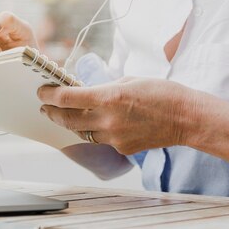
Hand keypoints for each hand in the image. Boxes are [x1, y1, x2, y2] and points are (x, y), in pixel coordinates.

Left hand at [37, 77, 200, 154]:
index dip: (50, 95)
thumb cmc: (162, 93)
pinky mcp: (122, 149)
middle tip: (44, 107)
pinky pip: (102, 140)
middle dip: (52, 112)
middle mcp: (108, 119)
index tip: (42, 92)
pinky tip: (99, 123)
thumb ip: (104, 88)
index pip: (67, 98)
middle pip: (67, 120)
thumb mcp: (129, 80)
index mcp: (109, 97)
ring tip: (64, 115)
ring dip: (71, 124)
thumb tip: (87, 93)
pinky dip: (96, 131)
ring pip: (82, 132)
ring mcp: (114, 137)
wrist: (187, 118)